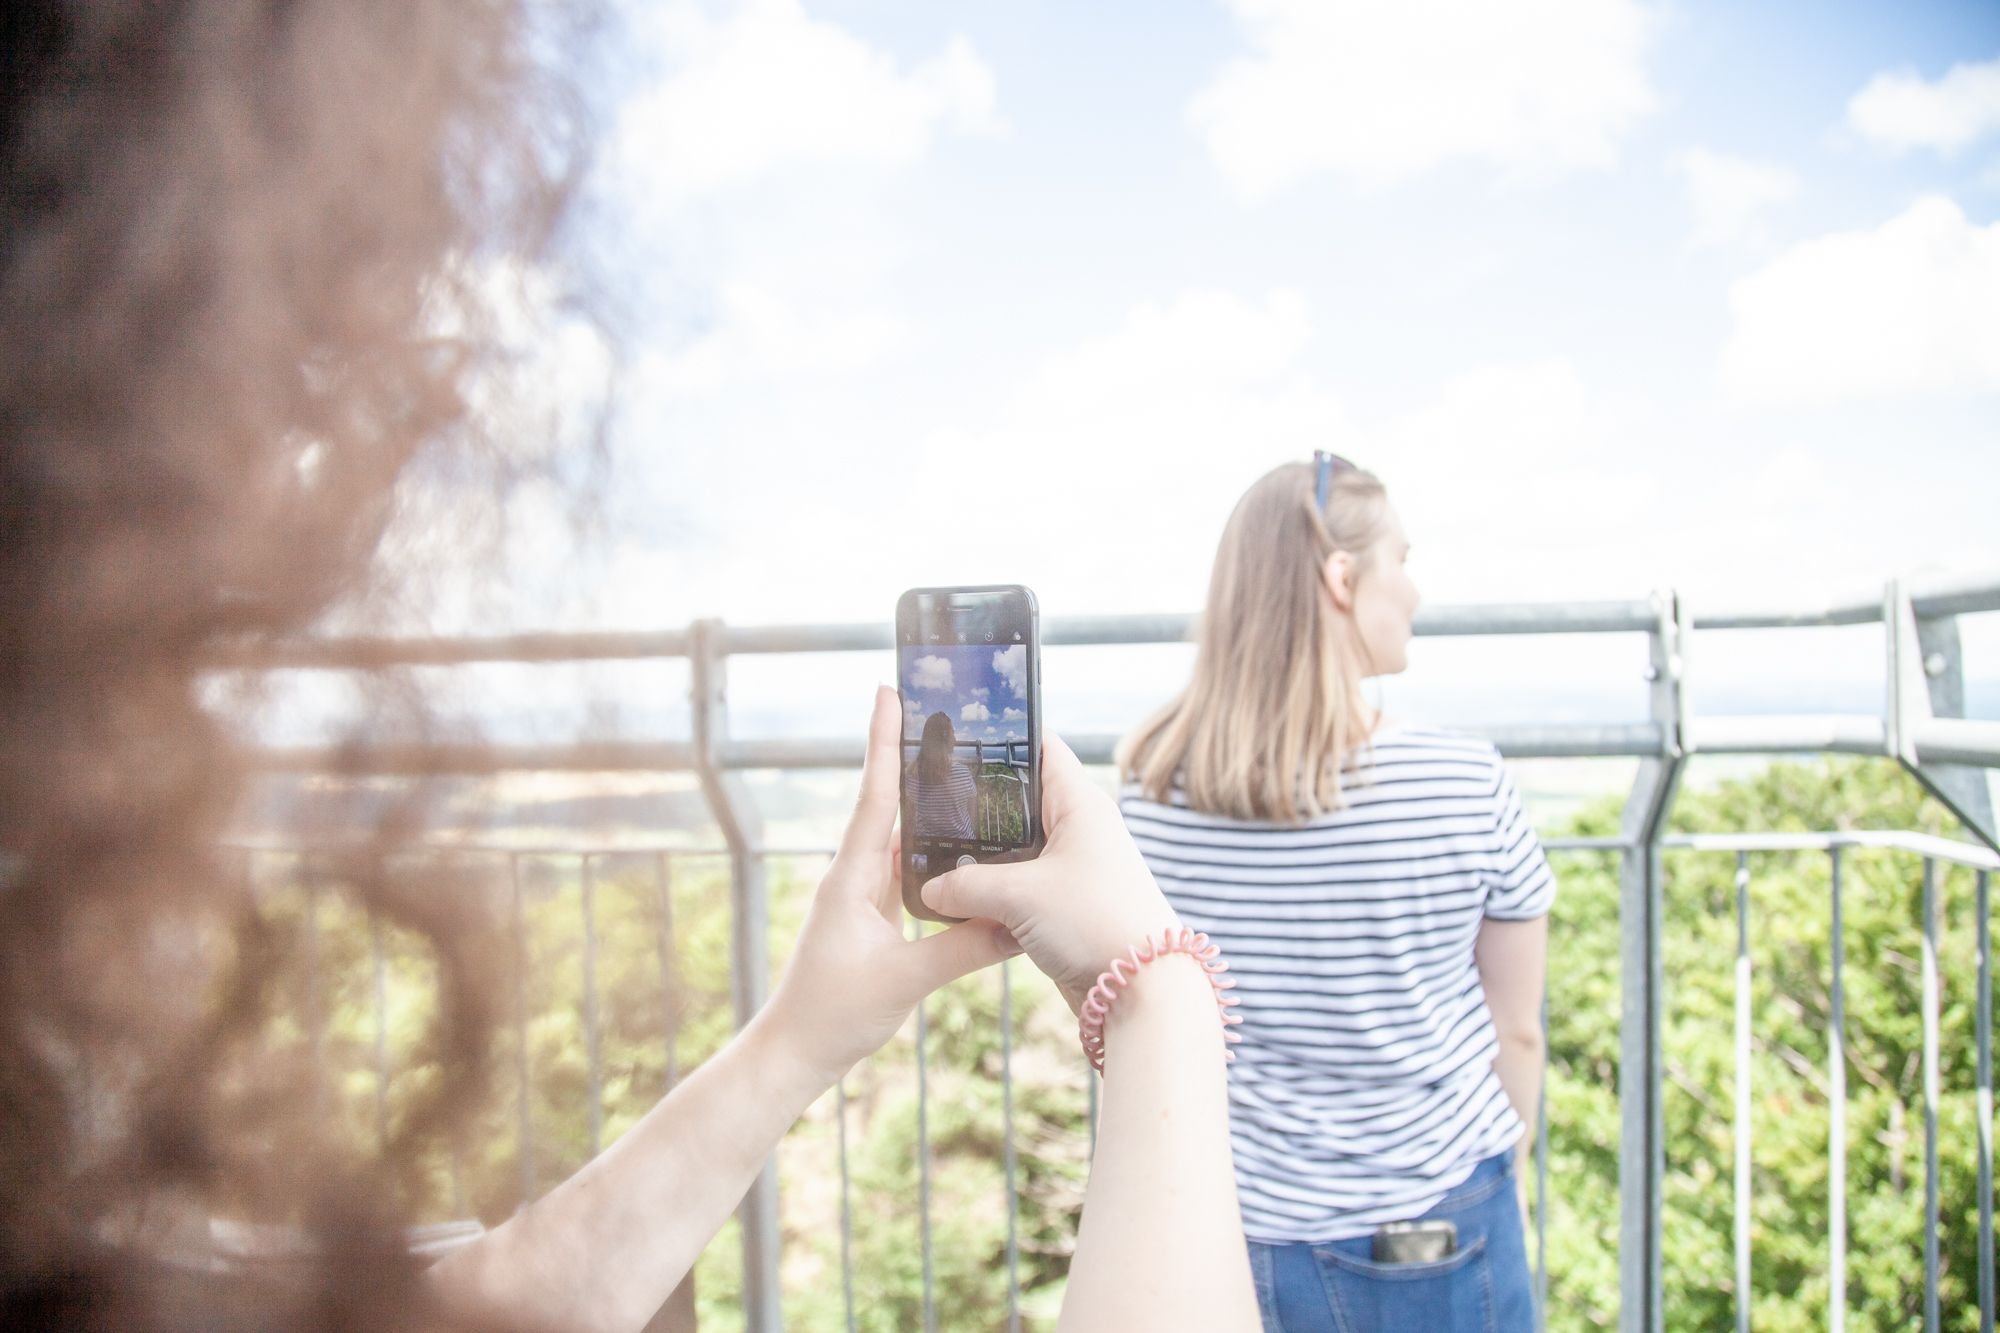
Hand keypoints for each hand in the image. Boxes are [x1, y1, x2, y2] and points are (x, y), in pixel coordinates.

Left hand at [757, 687, 1018, 1086]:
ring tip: (959, 764)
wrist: (796, 1052)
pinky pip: (907, 870)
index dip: (885, 744)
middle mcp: (854, 876)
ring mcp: (862, 897)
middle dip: (912, 758)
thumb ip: (963, 948)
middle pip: (888, 804)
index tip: (890, 693)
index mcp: (852, 878)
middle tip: (940, 713)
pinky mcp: (873, 917)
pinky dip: (933, 851)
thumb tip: (1019, 923)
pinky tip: (960, 845)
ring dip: (926, 803)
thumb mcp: (905, 981)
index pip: (874, 797)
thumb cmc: (834, 1015)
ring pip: (900, 837)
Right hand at [919, 731, 1178, 1012]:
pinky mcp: (1068, 904)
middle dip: (976, 804)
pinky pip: (1022, 885)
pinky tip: (958, 897)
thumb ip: (966, 885)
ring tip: (931, 849)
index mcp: (1079, 803)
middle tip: (928, 800)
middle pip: (1019, 799)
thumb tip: (930, 890)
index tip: (955, 736)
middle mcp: (1080, 827)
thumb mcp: (1019, 897)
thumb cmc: (1095, 922)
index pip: (1039, 747)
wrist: (1142, 990)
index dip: (1000, 736)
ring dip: (981, 855)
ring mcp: (1074, 867)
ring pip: (1016, 848)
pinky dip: (994, 889)